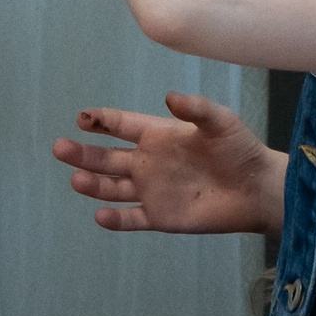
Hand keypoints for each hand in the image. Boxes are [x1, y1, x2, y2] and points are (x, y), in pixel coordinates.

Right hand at [51, 93, 285, 235]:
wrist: (257, 190)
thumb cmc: (240, 150)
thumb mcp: (221, 122)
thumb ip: (196, 109)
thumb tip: (169, 97)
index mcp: (158, 135)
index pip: (120, 125)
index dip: (100, 120)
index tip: (82, 118)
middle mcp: (148, 162)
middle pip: (107, 157)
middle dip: (83, 153)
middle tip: (59, 148)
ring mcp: (152, 190)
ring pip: (113, 187)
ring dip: (93, 184)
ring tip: (76, 180)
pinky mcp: (160, 216)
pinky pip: (131, 218)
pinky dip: (115, 219)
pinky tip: (101, 215)